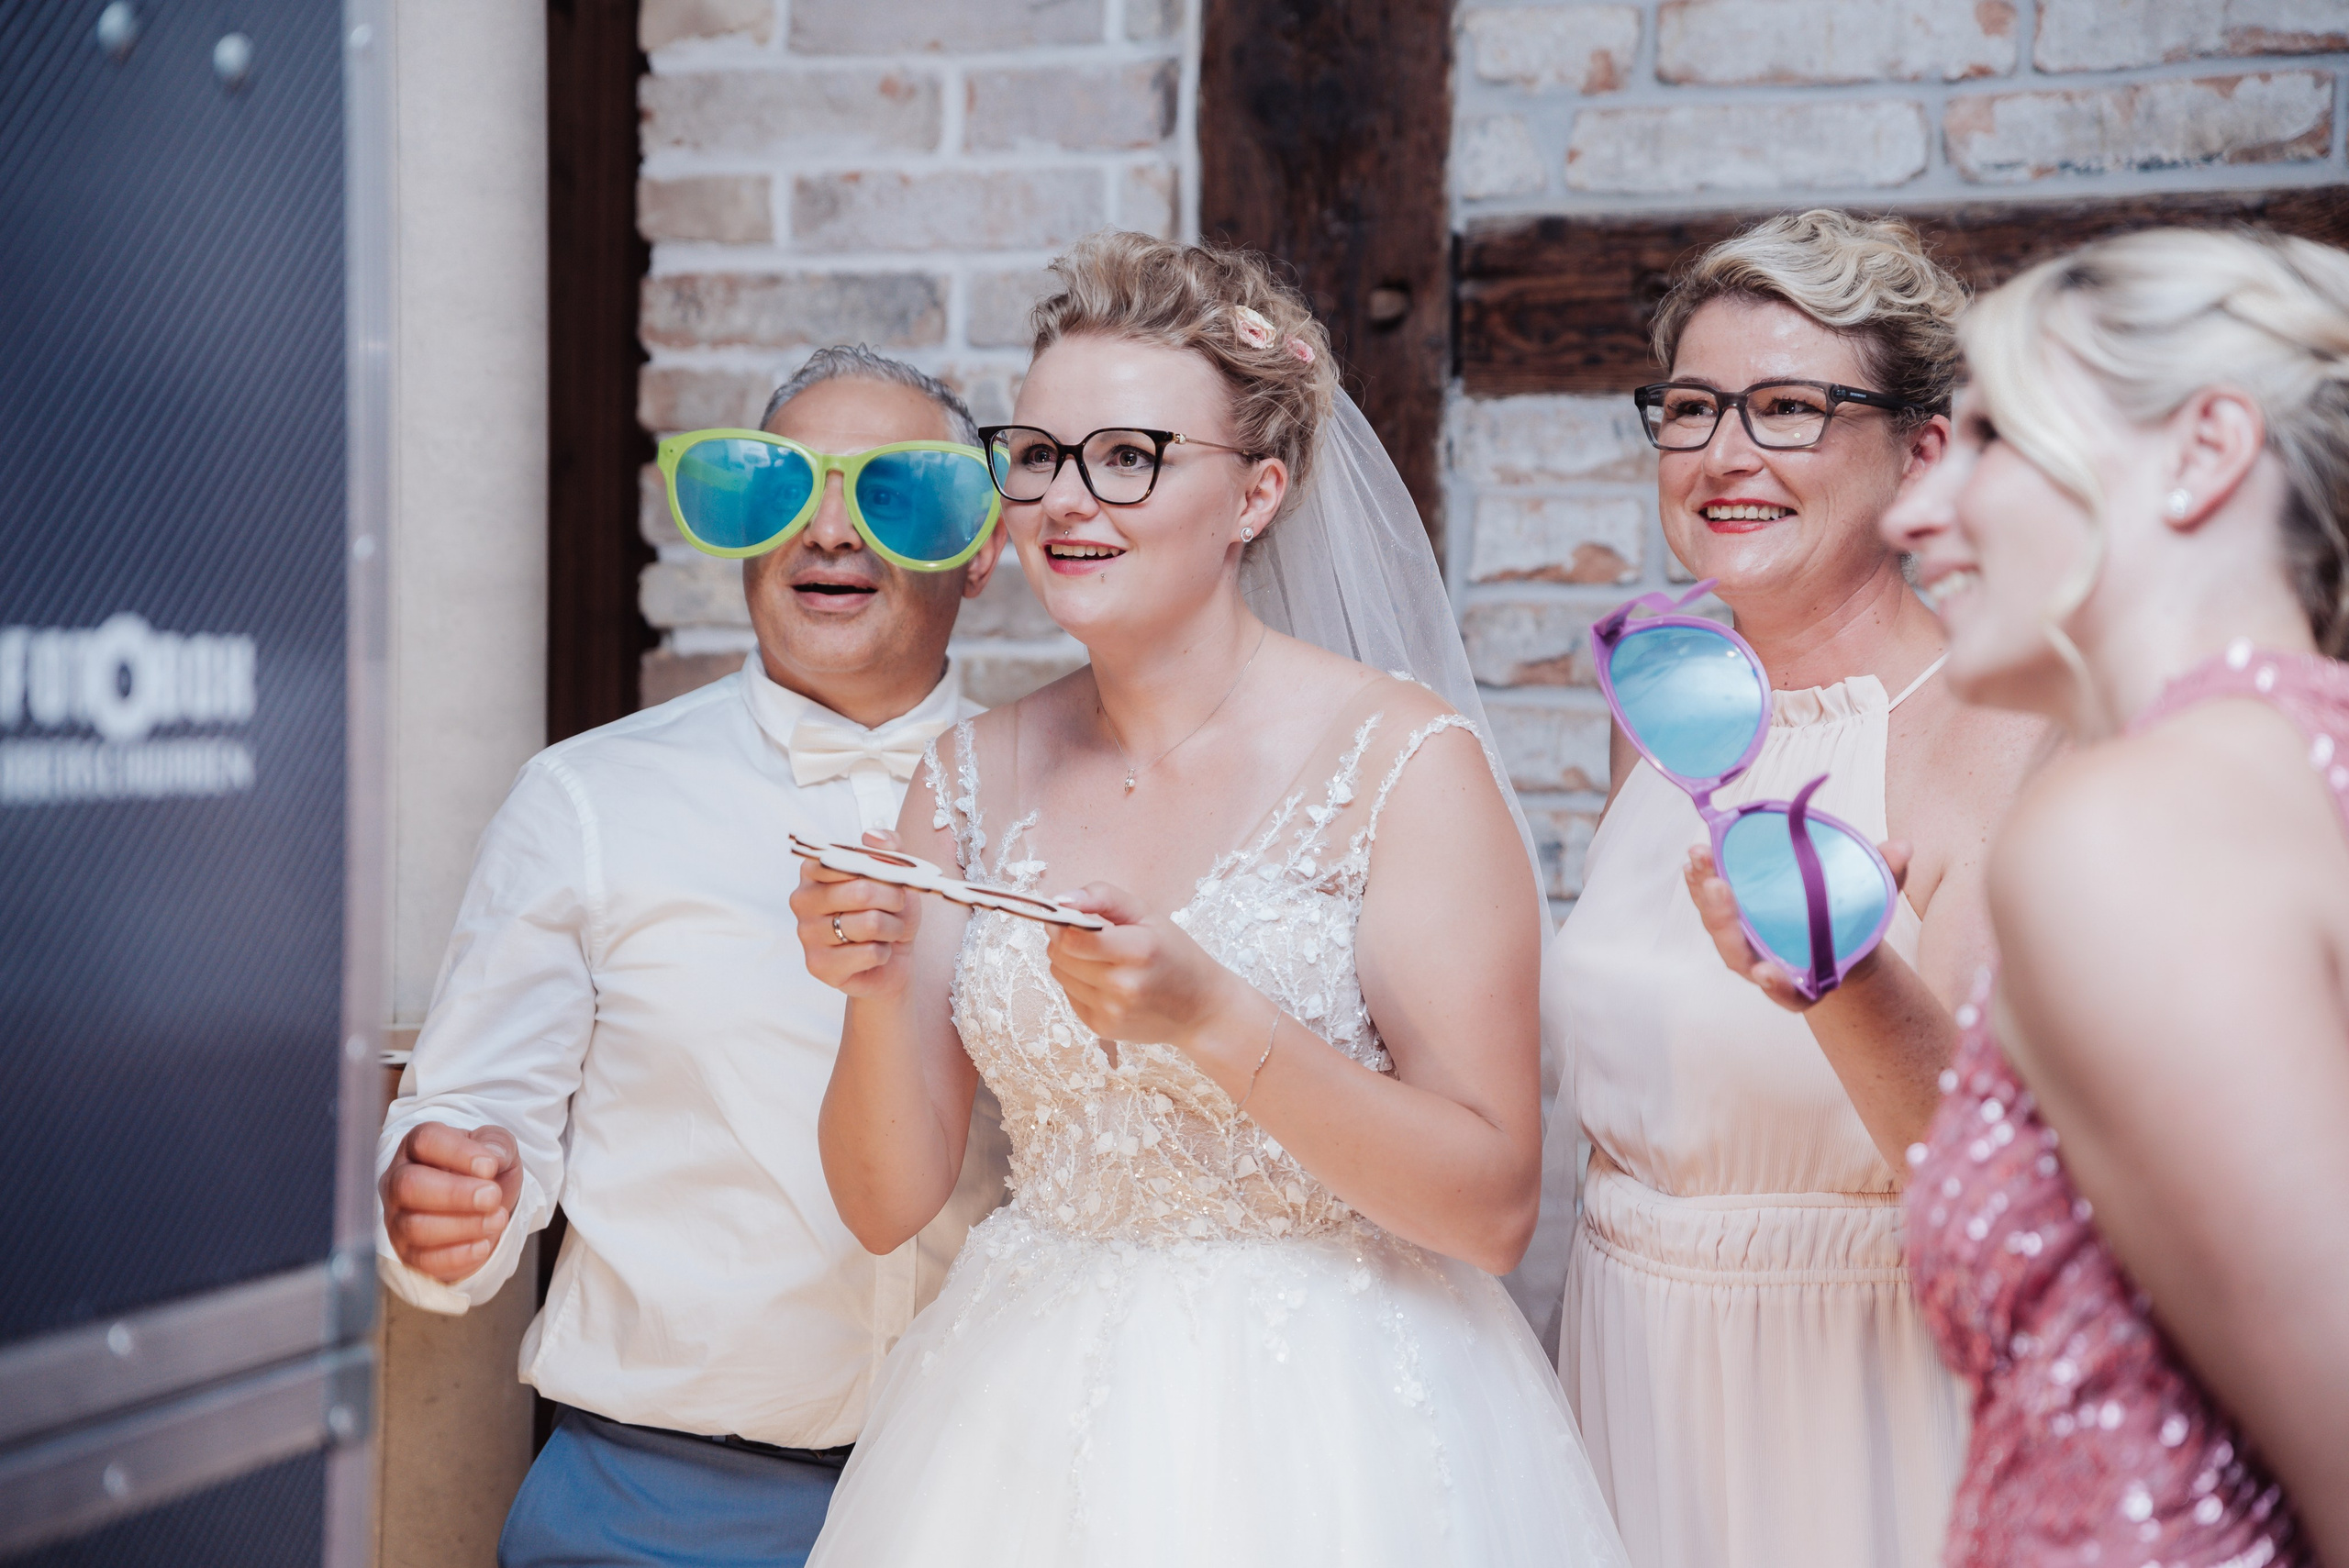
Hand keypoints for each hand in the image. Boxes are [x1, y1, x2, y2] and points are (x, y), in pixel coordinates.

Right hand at [382, 1121, 521, 1282]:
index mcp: (418, 1146)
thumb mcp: (498, 1147)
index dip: (458, 1153)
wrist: (487, 1206)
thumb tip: (493, 1156)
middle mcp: (398, 1180)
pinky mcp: (408, 1252)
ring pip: (415, 1226)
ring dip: (462, 1225)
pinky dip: (457, 1256)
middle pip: (409, 1185)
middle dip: (455, 1194)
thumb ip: (497, 1143)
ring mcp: (398, 1218)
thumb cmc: (485, 1170)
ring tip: (497, 1219)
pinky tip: (483, 1245)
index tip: (490, 1166)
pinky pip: (423, 1260)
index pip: (425, 1141)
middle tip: (493, 1197)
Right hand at [792, 830, 920, 998]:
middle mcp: (802, 900)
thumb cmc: (889, 912)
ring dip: (892, 928)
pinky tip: (876, 953)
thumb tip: (872, 835)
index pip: (845, 859)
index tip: (889, 878)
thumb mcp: (896, 875)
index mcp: (814, 870)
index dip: (879, 869)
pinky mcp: (819, 965)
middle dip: (893, 900)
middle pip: (862, 891)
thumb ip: (888, 848)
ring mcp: (806, 934)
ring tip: (888, 931)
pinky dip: (885, 953)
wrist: (893, 959)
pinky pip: (869, 953)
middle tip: (897, 907)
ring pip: (870, 924)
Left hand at [1046, 884, 1243, 1050]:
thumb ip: (1103, 897)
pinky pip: (1069, 996)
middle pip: (1060, 956)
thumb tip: (1059, 900)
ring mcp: (1112, 1011)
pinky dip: (1079, 983)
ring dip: (1070, 961)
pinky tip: (1105, 981)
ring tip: (1099, 958)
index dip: (1062, 924)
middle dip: (1063, 940)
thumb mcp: (1147, 914)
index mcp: (1138, 950)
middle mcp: (1123, 986)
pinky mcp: (1103, 1028)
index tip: (1066, 917)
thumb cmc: (1175, 954)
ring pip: (1059, 975)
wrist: (1200, 1008)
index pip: (1073, 939)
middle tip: (1084, 934)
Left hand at [1684, 840, 1910, 1012]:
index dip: (1776, 986)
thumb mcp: (1874, 902)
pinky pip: (1711, 908)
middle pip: (1739, 955)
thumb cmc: (1854, 926)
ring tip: (1699, 857)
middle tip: (1719, 885)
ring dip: (1704, 895)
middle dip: (1725, 923)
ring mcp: (1746, 948)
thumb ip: (1888, 877)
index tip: (1766, 972)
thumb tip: (1903, 847)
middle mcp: (1769, 969)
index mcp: (1806, 982)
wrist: (1833, 938)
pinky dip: (1700, 885)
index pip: (1789, 992)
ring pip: (1719, 930)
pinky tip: (1694, 861)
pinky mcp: (1732, 926)